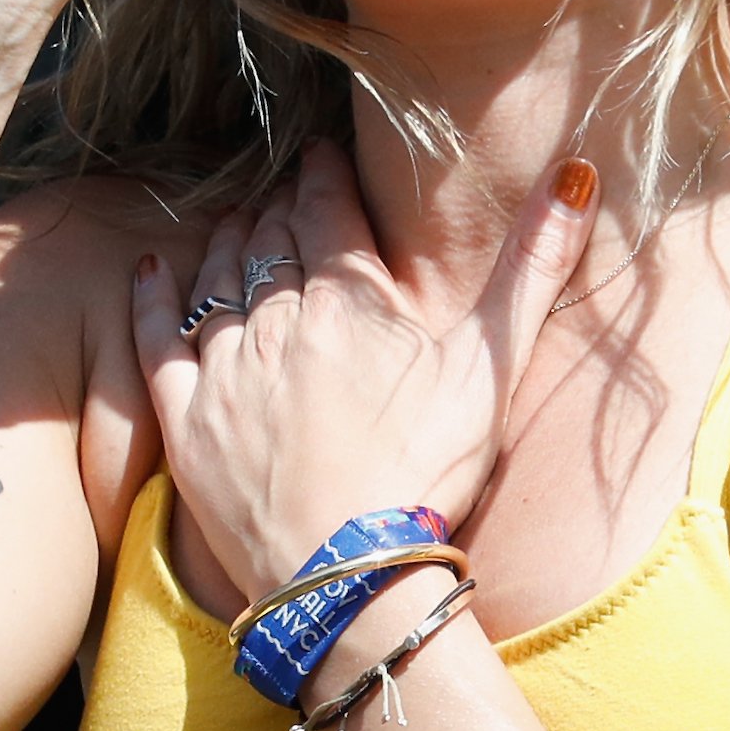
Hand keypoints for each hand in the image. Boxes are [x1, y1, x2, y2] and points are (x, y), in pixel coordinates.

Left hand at [131, 144, 602, 594]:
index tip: (320, 153)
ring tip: (235, 223)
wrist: (348, 577)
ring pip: (214, 278)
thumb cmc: (427, 476)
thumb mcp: (492, 368)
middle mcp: (276, 320)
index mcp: (348, 300)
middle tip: (282, 191)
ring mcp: (223, 369)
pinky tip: (152, 271)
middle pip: (268, 239)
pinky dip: (152, 299)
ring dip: (224, 242)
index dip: (323, 173)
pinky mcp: (185, 419)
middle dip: (276, 207)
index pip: (326, 208)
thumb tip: (578, 177)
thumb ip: (532, 269)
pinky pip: (155, 339)